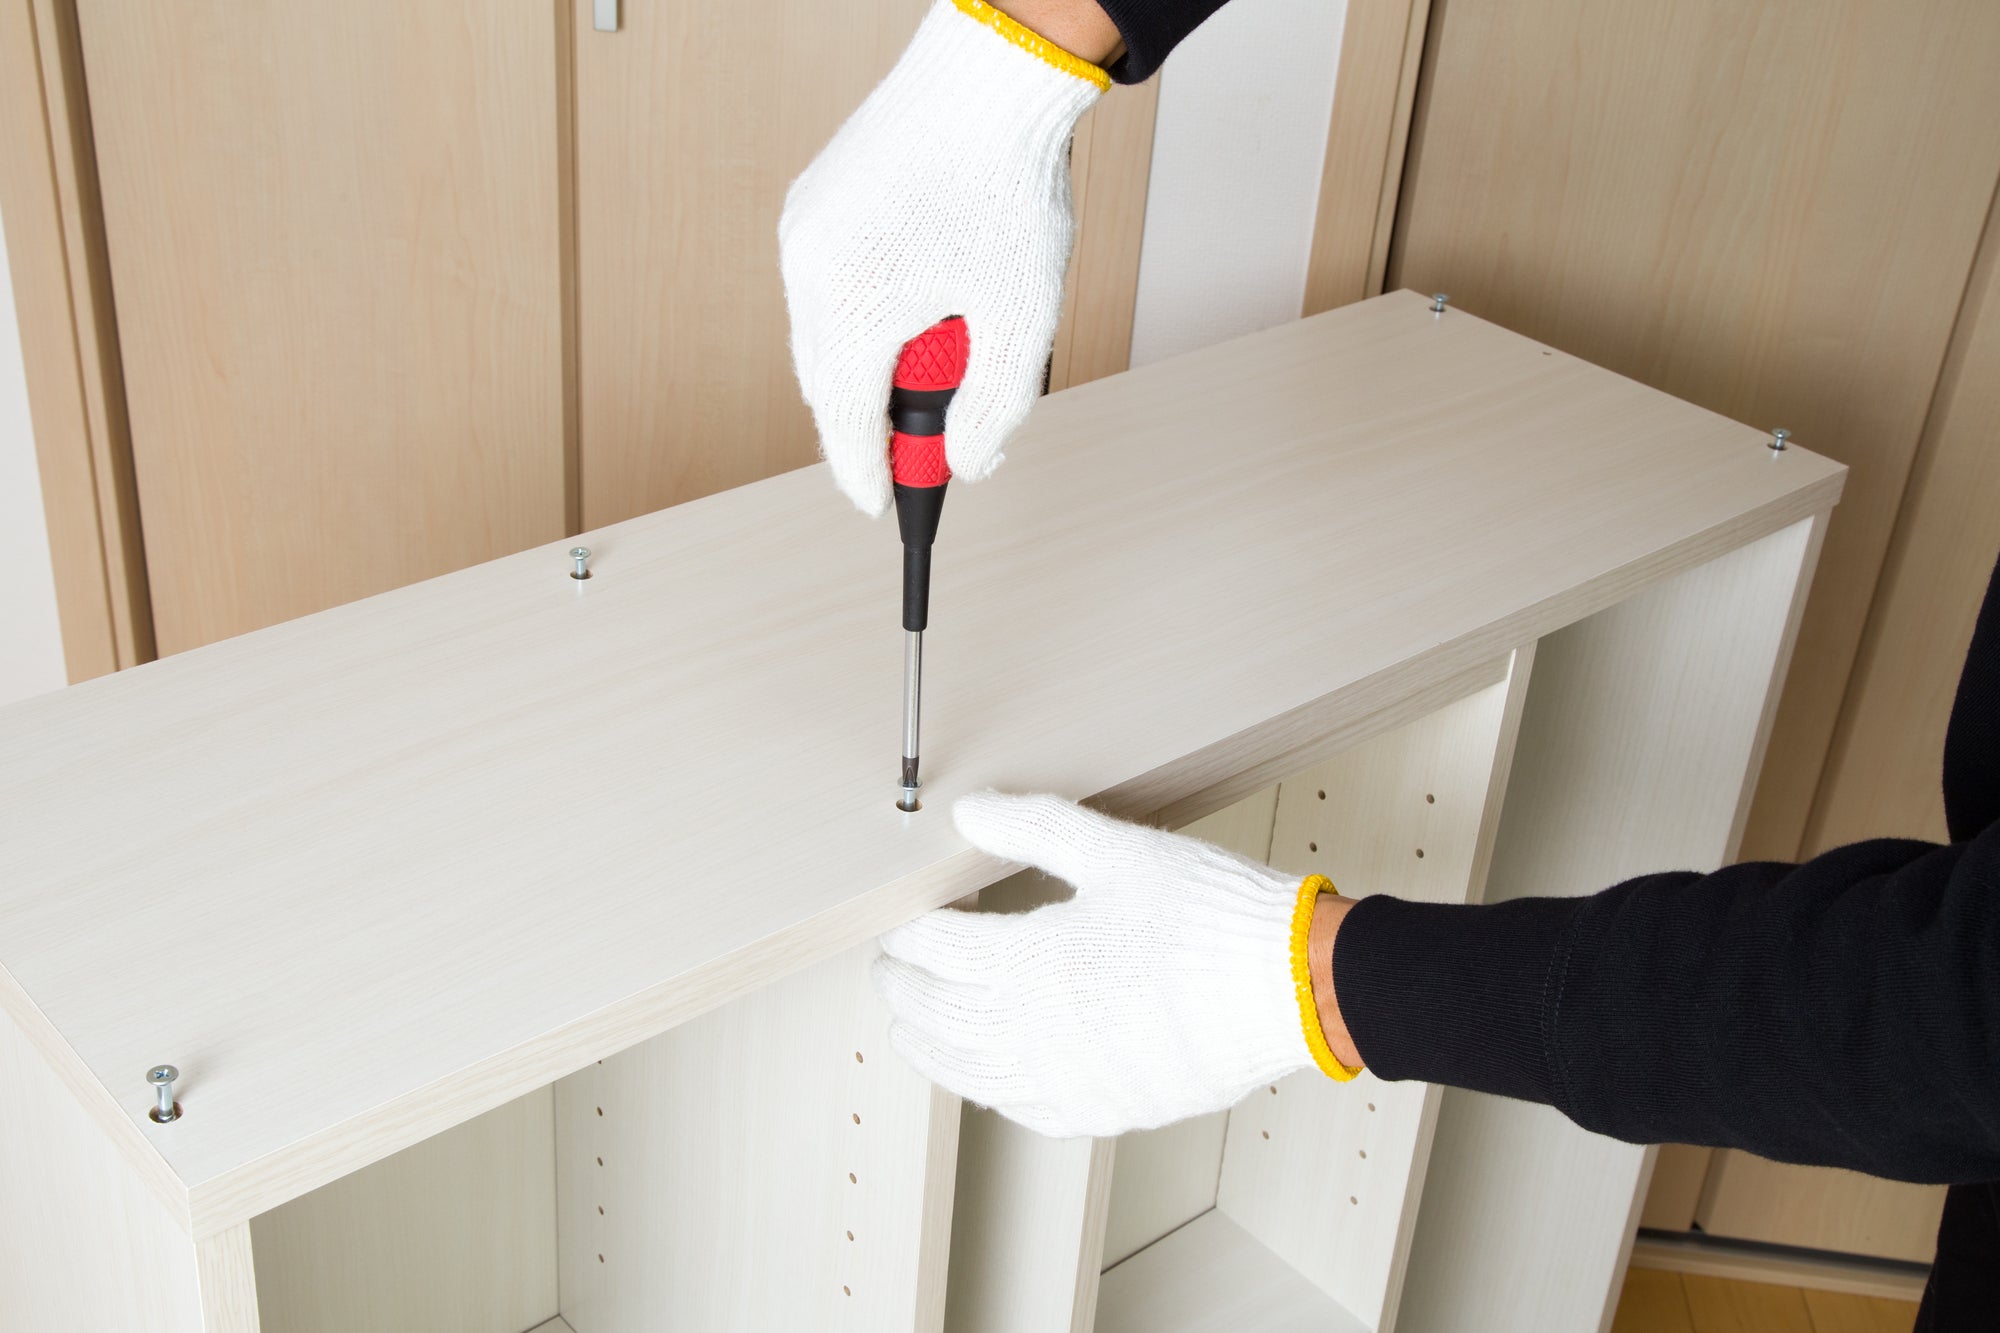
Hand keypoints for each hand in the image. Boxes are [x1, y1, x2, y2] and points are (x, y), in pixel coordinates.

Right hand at [779, 0, 1108, 516]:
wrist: (989, 78)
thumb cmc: (1009, 187)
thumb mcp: (1022, 319)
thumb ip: (995, 408)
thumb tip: (968, 465)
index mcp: (857, 311)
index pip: (847, 428)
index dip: (868, 478)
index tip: (885, 509)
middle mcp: (811, 274)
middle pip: (829, 388)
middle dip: (875, 423)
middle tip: (932, 439)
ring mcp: (802, 236)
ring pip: (821, 339)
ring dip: (870, 365)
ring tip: (944, 347)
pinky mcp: (809, 207)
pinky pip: (821, 290)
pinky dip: (860, 316)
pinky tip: (917, 298)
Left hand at [873, 792, 1358, 1138]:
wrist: (1289, 987)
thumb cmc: (1209, 915)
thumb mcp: (1116, 849)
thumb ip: (1033, 826)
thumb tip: (968, 812)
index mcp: (1030, 961)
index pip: (937, 946)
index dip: (910, 928)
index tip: (901, 915)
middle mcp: (1034, 1031)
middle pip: (937, 1014)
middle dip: (904, 987)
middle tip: (891, 968)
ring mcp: (1066, 1080)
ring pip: (967, 1072)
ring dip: (929, 1048)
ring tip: (909, 1030)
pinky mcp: (1102, 1111)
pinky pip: (1021, 1110)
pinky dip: (987, 1090)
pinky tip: (984, 1078)